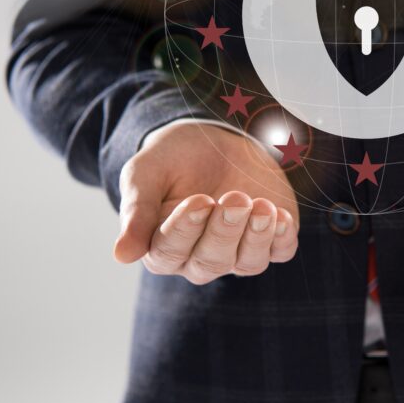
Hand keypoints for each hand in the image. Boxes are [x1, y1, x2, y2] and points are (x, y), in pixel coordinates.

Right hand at [114, 121, 298, 283]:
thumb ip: (136, 210)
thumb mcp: (146, 173)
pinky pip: (279, 252)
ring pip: (247, 262)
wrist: (213, 140)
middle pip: (210, 261)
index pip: (169, 252)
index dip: (185, 229)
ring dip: (256, 236)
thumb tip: (122, 255)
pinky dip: (282, 238)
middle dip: (224, 230)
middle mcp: (198, 257)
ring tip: (262, 206)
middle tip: (235, 198)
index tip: (199, 200)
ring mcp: (237, 251)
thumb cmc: (172, 159)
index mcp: (161, 246)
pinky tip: (281, 216)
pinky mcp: (269, 239)